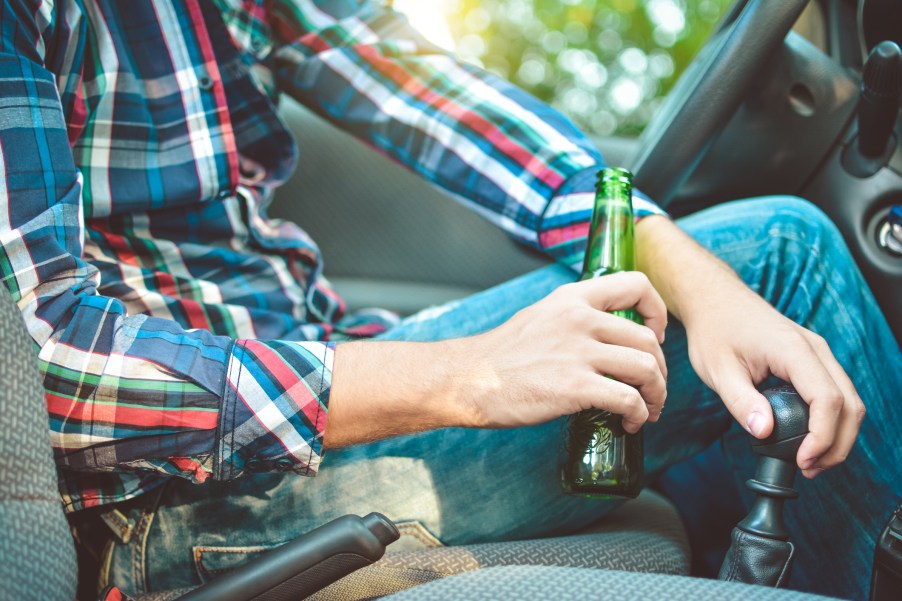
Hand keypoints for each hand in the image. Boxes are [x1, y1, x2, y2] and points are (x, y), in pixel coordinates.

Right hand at [328, 271, 666, 447]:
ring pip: (647, 369)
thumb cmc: (501, 356)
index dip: (657, 312)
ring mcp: (578, 352)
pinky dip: (639, 414)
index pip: (636, 284)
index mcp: (572, 298)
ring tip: (648, 409)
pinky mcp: (575, 386)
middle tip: (654, 389)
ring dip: (657, 394)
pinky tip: (629, 423)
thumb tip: (605, 338)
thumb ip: (573, 318)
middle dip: (661, 370)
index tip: (655, 336)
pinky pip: (629, 399)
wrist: (468, 379)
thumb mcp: (539, 317)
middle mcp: (579, 319)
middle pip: (648, 339)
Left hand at [683, 285, 864, 478]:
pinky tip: (809, 439)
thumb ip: (741, 401)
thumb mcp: (717, 369)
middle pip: (850, 404)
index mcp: (794, 350)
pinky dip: (831, 420)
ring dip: (838, 435)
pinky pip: (835, 392)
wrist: (716, 301)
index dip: (822, 437)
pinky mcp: (813, 359)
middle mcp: (815, 349)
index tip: (803, 460)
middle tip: (810, 469)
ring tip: (811, 461)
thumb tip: (763, 431)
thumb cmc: (715, 330)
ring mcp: (818, 353)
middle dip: (837, 444)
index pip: (827, 399)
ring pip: (849, 400)